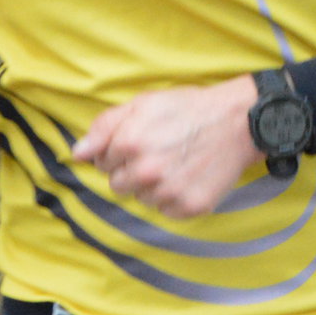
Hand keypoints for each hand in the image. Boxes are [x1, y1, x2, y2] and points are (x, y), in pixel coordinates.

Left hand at [74, 77, 258, 219]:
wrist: (238, 122)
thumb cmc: (188, 109)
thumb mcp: (143, 104)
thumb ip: (104, 127)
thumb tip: (77, 154)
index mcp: (129, 143)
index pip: (101, 163)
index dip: (118, 152)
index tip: (141, 141)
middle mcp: (146, 172)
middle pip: (118, 186)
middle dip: (131, 171)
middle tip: (158, 153)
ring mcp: (168, 192)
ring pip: (142, 199)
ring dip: (152, 186)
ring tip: (175, 163)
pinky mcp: (189, 207)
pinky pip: (165, 211)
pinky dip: (172, 198)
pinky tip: (186, 177)